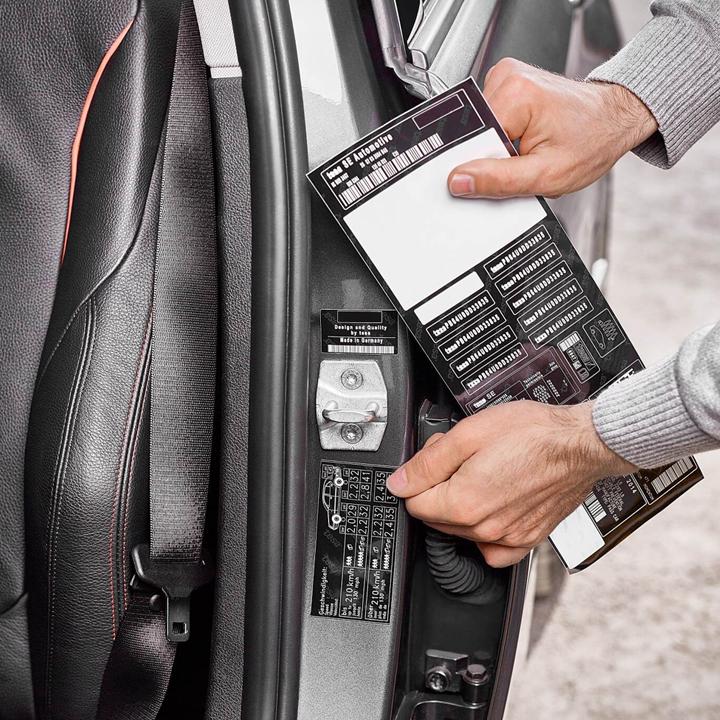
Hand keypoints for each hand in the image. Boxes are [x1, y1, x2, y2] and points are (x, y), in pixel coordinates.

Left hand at [387, 400, 635, 566]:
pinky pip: (494, 552)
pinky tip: (491, 510)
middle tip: (462, 461)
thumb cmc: (533, 433)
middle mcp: (484, 527)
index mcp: (464, 502)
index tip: (436, 461)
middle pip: (436, 517)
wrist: (579, 444)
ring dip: (462, 506)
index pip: (414, 502)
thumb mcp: (468, 434)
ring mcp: (508, 538)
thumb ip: (427, 462)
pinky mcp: (528, 540)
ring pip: (462, 531)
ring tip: (482, 474)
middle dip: (440, 488)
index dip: (419, 476)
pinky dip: (485, 535)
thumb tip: (399, 483)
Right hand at [447, 58, 657, 198]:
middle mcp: (508, 78)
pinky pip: (488, 123)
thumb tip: (459, 180)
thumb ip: (498, 180)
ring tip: (526, 152)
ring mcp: (506, 79)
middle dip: (492, 159)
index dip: (483, 168)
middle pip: (474, 135)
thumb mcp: (546, 175)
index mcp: (516, 94)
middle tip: (523, 164)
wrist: (614, 119)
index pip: (473, 141)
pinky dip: (501, 140)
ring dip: (497, 151)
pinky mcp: (507, 86)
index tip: (502, 178)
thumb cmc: (592, 141)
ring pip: (479, 131)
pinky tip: (522, 141)